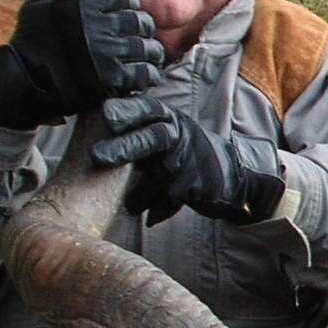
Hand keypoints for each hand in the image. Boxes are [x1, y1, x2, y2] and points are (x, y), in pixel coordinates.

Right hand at [0, 0, 162, 129]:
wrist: (21, 78)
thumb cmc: (32, 36)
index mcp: (83, 4)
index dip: (127, 6)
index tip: (123, 16)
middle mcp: (97, 27)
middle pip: (140, 22)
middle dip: (141, 27)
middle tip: (136, 36)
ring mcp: (106, 54)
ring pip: (147, 47)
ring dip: (148, 50)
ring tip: (142, 55)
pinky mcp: (112, 80)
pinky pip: (145, 72)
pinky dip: (147, 72)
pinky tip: (140, 72)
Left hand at [92, 97, 286, 226]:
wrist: (234, 175)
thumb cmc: (187, 154)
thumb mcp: (168, 134)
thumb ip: (139, 133)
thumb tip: (93, 138)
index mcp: (169, 119)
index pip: (146, 109)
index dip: (126, 111)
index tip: (105, 115)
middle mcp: (181, 135)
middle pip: (152, 137)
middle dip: (124, 146)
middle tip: (97, 156)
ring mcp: (192, 160)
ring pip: (158, 174)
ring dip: (139, 193)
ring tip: (128, 206)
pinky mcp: (200, 184)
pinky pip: (170, 198)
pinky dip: (158, 209)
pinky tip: (150, 218)